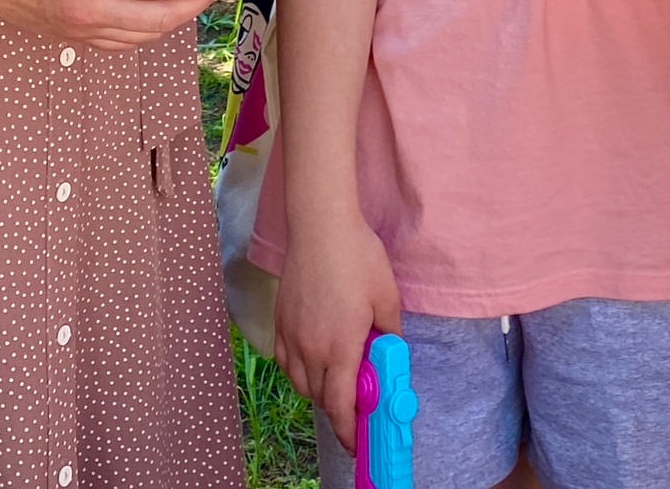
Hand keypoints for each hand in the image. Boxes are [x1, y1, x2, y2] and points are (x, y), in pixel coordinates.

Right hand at [276, 215, 400, 446]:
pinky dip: (299, 369)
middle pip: (319, 397)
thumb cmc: (358, 259)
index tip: (356, 443)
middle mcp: (311, 348)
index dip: (348, 430)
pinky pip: (285, 361)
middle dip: (337, 407)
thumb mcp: (387, 297)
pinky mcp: (280, 321)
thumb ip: (389, 333)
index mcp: (340, 348)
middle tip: (356, 400)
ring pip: (299, 382)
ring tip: (337, 376)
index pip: (340, 405)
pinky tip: (314, 356)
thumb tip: (389, 353)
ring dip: (317, 389)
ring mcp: (291, 335)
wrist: (320, 227)